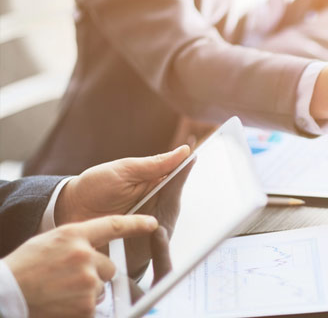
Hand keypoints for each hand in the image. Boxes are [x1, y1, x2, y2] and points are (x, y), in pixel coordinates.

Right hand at [2, 215, 158, 317]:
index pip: (113, 226)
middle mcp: (83, 256)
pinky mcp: (86, 305)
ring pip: (101, 286)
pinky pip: (94, 304)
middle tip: (69, 279)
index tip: (153, 223)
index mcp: (73, 235)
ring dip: (87, 291)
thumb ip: (78, 241)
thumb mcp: (51, 242)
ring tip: (61, 290)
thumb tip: (99, 247)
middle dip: (95, 274)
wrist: (6, 294)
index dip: (136, 224)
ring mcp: (86, 281)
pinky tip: (63, 302)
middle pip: (109, 267)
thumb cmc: (25, 267)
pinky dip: (82, 306)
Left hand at [55, 145, 189, 276]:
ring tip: (162, 219)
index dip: (186, 171)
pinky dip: (157, 239)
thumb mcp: (125, 171)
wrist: (68, 211)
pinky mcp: (141, 242)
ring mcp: (148, 222)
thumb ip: (155, 164)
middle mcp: (154, 202)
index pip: (177, 177)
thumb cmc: (95, 187)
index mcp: (153, 182)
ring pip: (168, 222)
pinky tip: (156, 234)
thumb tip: (184, 150)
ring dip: (165, 220)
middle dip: (173, 201)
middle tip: (167, 201)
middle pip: (175, 202)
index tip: (194, 161)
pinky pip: (156, 242)